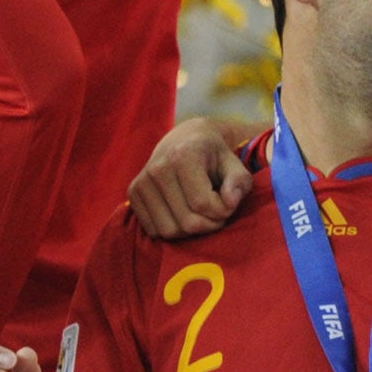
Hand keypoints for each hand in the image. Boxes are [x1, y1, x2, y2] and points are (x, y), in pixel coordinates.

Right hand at [127, 117, 251, 238]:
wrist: (182, 140)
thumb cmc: (213, 156)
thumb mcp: (235, 164)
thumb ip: (239, 182)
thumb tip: (230, 202)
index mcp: (182, 156)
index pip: (203, 205)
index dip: (223, 212)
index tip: (229, 202)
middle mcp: (157, 169)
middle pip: (186, 223)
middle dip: (208, 224)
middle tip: (216, 211)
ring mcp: (141, 182)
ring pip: (168, 231)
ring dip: (189, 230)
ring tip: (199, 213)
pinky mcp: (132, 194)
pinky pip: (153, 231)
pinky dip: (171, 229)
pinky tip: (181, 213)